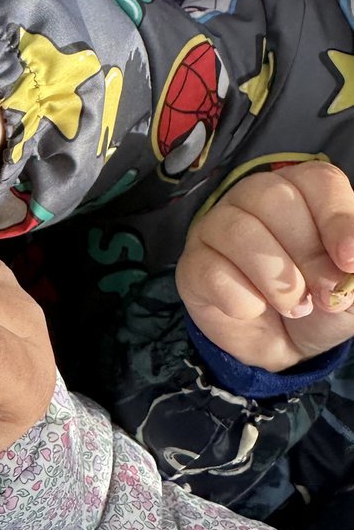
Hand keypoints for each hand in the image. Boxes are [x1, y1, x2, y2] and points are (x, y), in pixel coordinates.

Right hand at [177, 163, 353, 371]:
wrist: (284, 348)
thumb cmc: (320, 302)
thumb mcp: (353, 291)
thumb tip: (351, 265)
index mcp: (302, 192)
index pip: (318, 181)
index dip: (337, 219)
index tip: (350, 261)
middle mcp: (254, 199)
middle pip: (273, 198)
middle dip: (307, 255)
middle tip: (323, 296)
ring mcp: (216, 228)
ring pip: (238, 232)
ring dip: (276, 280)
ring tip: (295, 307)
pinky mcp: (192, 264)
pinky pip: (212, 272)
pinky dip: (242, 301)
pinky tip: (254, 310)